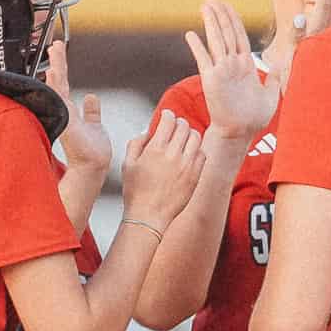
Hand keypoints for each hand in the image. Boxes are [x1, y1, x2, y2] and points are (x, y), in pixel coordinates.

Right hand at [44, 41, 111, 174]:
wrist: (93, 165)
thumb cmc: (92, 151)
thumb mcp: (94, 125)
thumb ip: (92, 112)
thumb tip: (91, 97)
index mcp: (70, 110)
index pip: (64, 83)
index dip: (61, 67)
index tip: (59, 51)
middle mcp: (64, 110)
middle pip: (58, 81)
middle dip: (57, 61)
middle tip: (56, 44)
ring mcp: (63, 113)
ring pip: (57, 85)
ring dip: (56, 67)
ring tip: (54, 50)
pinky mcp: (65, 118)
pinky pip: (58, 98)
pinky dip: (55, 84)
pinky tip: (54, 71)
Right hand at [120, 109, 204, 227]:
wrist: (149, 215)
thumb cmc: (135, 190)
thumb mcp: (127, 163)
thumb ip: (136, 142)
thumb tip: (149, 131)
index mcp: (155, 149)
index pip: (169, 120)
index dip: (168, 114)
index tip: (166, 116)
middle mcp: (173, 155)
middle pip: (184, 126)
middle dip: (179, 123)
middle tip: (175, 126)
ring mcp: (187, 165)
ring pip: (196, 137)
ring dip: (190, 134)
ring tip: (184, 138)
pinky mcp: (195, 176)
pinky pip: (202, 154)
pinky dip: (197, 150)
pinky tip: (189, 153)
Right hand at [186, 0, 277, 139]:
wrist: (241, 132)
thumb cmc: (255, 117)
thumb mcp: (271, 94)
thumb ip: (275, 77)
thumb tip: (282, 62)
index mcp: (246, 65)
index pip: (239, 36)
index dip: (233, 19)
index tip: (226, 5)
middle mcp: (232, 64)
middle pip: (226, 33)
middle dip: (220, 15)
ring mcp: (221, 71)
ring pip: (216, 41)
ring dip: (211, 23)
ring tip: (205, 6)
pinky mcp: (211, 80)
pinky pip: (204, 60)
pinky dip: (197, 47)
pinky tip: (191, 35)